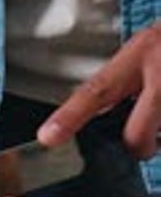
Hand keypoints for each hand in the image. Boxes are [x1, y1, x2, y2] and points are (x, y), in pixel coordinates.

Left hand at [37, 23, 160, 158]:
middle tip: (148, 140)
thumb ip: (126, 81)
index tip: (47, 137)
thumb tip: (99, 114)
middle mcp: (160, 70)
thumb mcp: (146, 50)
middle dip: (142, 146)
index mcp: (139, 54)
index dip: (70, 116)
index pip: (97, 90)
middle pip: (138, 135)